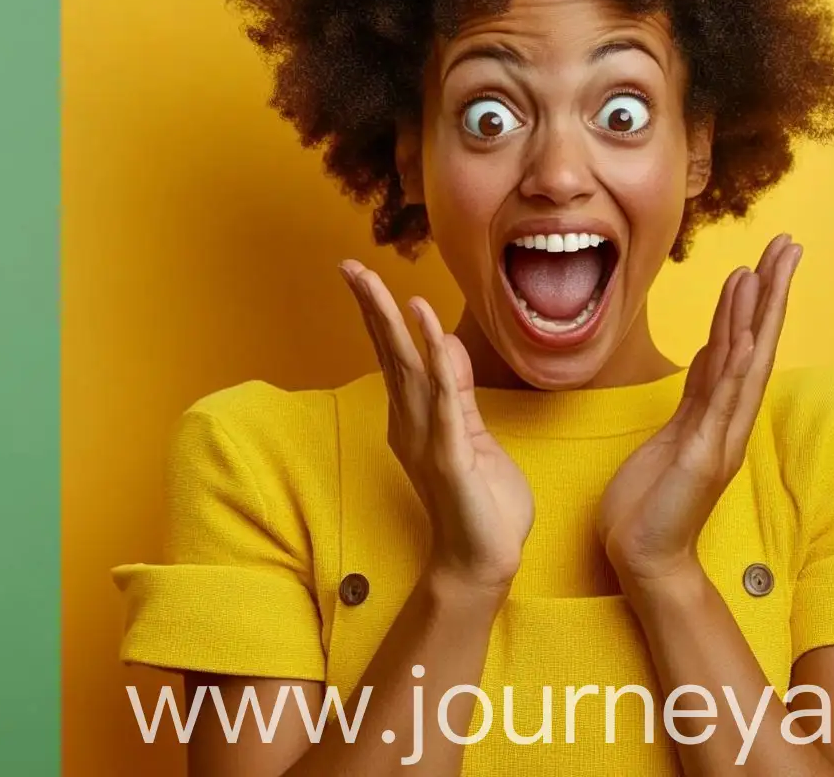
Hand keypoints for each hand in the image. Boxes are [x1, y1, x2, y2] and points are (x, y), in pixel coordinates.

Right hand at [342, 261, 532, 591]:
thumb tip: (441, 340)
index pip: (394, 356)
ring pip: (407, 370)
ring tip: (375, 283)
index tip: (362, 276)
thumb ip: (456, 391)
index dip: (378, 315)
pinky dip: (435, 362)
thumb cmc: (482, 505)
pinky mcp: (451, 457)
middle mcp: (412, 424)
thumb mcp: (471, 436)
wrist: (485, 566)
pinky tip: (429, 328)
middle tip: (348, 266)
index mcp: (414, 418)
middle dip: (371, 308)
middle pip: (389, 354)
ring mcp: (428, 440)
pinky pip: (444, 402)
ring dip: (391, 324)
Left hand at [597, 235, 801, 588]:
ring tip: (768, 267)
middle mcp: (727, 421)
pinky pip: (721, 401)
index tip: (763, 259)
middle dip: (772, 293)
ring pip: (745, 363)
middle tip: (789, 244)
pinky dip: (734, 365)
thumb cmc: (651, 500)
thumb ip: (698, 394)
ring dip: (758, 314)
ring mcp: (719, 437)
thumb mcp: (672, 433)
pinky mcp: (704, 457)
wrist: (643, 559)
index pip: (738, 344)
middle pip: (755, 344)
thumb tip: (715, 348)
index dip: (752, 302)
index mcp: (715, 413)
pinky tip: (744, 333)